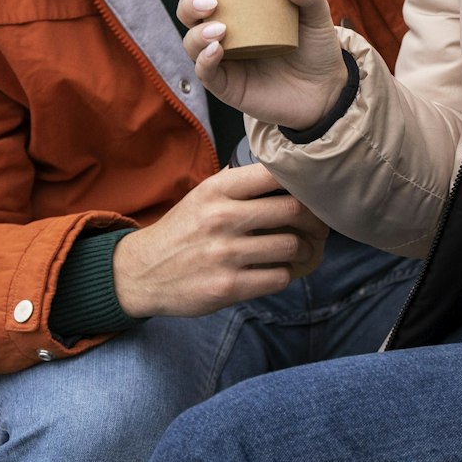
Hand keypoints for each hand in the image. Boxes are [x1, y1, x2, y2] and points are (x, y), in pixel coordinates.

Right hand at [113, 164, 328, 318]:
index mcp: (217, 190)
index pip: (274, 174)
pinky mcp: (228, 287)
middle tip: (320, 225)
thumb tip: (291, 176)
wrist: (141, 273)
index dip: (302, 182)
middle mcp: (222, 218)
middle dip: (315, 219)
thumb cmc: (183, 230)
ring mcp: (225, 254)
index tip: (313, 191)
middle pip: (293, 209)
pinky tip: (280, 270)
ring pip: (291, 246)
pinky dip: (286, 274)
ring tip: (304, 250)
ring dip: (306, 249)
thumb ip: (242, 185)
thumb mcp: (204, 196)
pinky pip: (278, 277)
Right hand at [176, 0, 347, 131]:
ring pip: (192, 43)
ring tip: (220, 29)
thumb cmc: (316, 48)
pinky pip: (205, 72)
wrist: (325, 90)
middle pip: (189, 14)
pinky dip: (205, 61)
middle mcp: (223, 32)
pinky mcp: (226, 85)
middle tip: (210, 2)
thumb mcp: (317, 17)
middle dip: (189, 5)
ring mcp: (223, 59)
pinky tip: (217, 50)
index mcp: (238, 9)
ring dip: (198, 33)